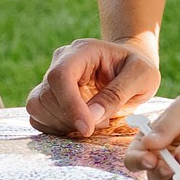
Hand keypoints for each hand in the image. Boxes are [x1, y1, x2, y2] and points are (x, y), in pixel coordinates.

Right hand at [27, 36, 159, 139]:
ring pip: (38, 107)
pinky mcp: (47, 97)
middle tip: (102, 122)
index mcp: (83, 51)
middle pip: (47, 95)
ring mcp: (51, 78)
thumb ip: (117, 95)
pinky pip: (38, 117)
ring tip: (93, 122)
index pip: (61, 76)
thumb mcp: (141, 77)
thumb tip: (91, 118)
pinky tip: (78, 124)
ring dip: (63, 124)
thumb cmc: (138, 69)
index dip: (70, 104)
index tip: (87, 128)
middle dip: (71, 119)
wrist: (129, 68)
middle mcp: (61, 61)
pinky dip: (55, 128)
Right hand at [125, 73, 179, 179]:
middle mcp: (164, 155)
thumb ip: (164, 129)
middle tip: (167, 164)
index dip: (137, 161)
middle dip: (158, 171)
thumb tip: (147, 145)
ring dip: (178, 168)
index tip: (148, 158)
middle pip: (152, 174)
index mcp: (151, 139)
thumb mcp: (178, 112)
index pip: (135, 157)